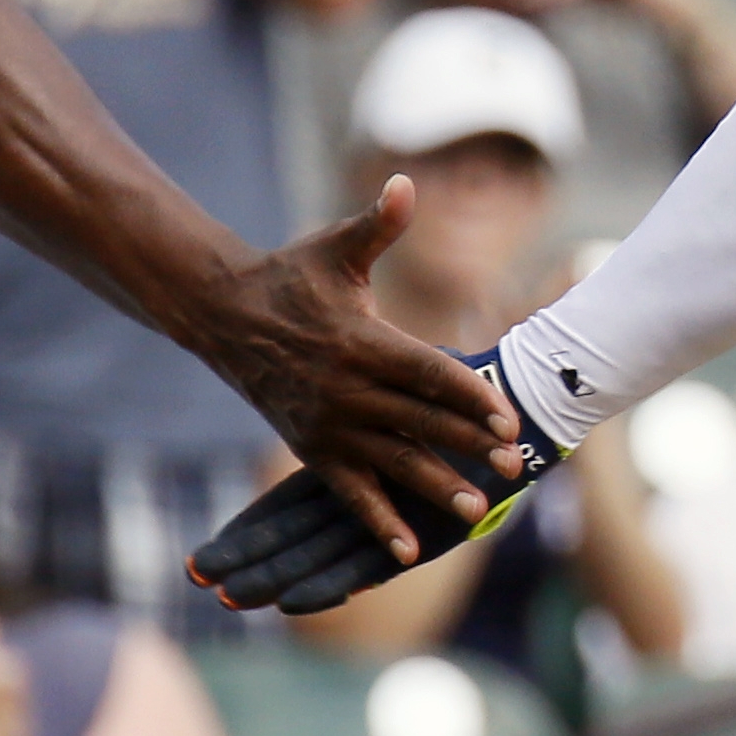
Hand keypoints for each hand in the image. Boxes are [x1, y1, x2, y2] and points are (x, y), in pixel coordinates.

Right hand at [186, 182, 536, 597]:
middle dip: (467, 445)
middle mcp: (346, 388)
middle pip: (418, 422)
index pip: (425, 372)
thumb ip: (378, 225)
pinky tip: (407, 549)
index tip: (505, 416)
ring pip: (391, 462)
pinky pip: (349, 492)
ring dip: (433, 488)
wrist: (221, 315)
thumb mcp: (334, 247)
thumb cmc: (290, 277)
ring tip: (476, 511)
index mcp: (361, 339)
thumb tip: (406, 186)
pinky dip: (377, 521)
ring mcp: (327, 424)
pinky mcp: (311, 449)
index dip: (467, 395)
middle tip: (513, 467)